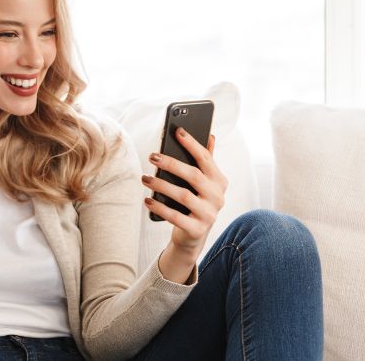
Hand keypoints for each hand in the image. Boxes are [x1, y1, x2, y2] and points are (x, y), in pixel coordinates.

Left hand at [142, 128, 227, 260]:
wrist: (193, 235)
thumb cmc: (195, 202)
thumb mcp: (203, 183)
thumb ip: (206, 161)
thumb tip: (211, 136)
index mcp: (219, 181)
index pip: (206, 158)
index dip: (192, 144)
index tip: (178, 131)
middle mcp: (218, 197)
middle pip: (193, 175)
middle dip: (171, 164)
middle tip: (152, 156)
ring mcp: (209, 214)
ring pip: (183, 195)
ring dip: (161, 185)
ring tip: (145, 178)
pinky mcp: (197, 229)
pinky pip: (175, 216)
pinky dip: (160, 207)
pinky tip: (148, 200)